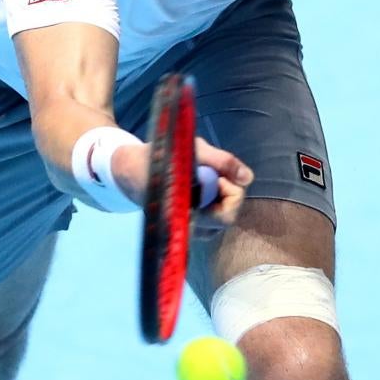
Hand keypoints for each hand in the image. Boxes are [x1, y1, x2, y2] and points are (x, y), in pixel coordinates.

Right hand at [107, 136, 253, 220]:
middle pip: (229, 215)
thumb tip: (248, 178)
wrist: (132, 171)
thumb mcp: (193, 149)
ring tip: (198, 179)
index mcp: (189, 213)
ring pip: (223, 215)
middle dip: (225, 191)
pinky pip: (215, 215)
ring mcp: (193, 230)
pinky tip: (197, 187)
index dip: (227, 188)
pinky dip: (212, 199)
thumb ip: (222, 162)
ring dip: (218, 195)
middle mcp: (193, 229)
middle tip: (206, 173)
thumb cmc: (161, 158)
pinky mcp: (193, 226)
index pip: (229, 213)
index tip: (210, 171)